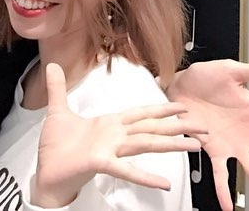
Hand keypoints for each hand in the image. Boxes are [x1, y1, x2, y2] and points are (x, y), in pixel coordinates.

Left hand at [32, 62, 204, 207]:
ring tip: (194, 146)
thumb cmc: (55, 149)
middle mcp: (115, 137)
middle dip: (178, 126)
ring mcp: (110, 150)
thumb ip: (57, 88)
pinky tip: (162, 183)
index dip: (162, 108)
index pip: (141, 113)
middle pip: (152, 128)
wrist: (46, 174)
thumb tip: (52, 65)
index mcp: (109, 124)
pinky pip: (126, 170)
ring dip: (171, 144)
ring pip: (146, 143)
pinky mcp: (101, 162)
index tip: (181, 105)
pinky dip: (145, 176)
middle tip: (202, 127)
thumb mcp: (58, 111)